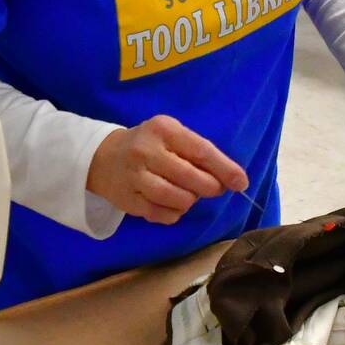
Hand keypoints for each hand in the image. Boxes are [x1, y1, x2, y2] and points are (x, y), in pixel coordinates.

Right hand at [88, 115, 248, 225]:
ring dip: (190, 201)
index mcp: (163, 129)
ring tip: (188, 194)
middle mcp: (146, 151)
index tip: (241, 183)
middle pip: (191, 178)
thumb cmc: (149, 145)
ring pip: (178, 199)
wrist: (103, 157)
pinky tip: (171, 204)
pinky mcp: (127, 200)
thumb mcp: (172, 136)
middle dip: (210, 187)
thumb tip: (233, 179)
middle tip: (213, 189)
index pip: (201, 151)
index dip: (225, 169)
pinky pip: (162, 215)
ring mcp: (134, 177)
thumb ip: (199, 153)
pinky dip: (174, 213)